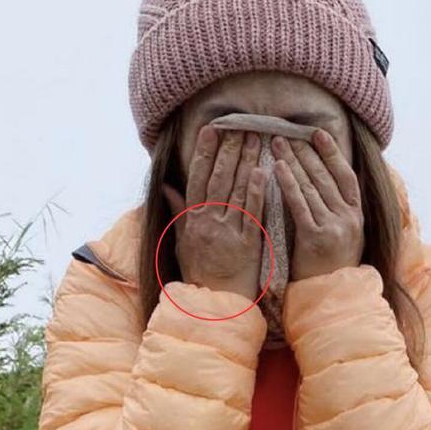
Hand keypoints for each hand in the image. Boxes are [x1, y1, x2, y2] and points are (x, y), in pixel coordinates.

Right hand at [163, 125, 265, 299]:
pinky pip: (253, 214)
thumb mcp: (182, 240)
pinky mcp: (247, 243)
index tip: (212, 130)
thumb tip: (167, 186)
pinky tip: (264, 172)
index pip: (199, 178)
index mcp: (193, 219)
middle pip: (220, 179)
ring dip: (246, 163)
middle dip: (230, 151)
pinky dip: (257, 192)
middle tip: (241, 127)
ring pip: (237, 191)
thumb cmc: (199, 270)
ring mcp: (228, 232)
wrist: (216, 303)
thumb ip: (178, 211)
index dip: (206, 153)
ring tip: (256, 140)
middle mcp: (208, 222)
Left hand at [272, 129, 363, 280]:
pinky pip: (300, 204)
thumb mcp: (343, 235)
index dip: (331, 153)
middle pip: (325, 176)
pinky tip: (277, 168)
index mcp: (356, 214)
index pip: (345, 175)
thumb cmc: (330, 265)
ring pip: (312, 186)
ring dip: (293, 161)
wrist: (331, 297)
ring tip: (277, 143)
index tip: (317, 134)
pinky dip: (289, 183)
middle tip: (286, 133)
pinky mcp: (316, 237)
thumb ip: (337, 211)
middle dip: (305, 152)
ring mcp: (334, 227)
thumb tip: (323, 183)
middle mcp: (349, 217)